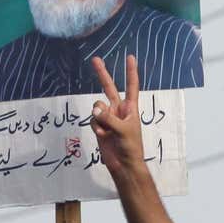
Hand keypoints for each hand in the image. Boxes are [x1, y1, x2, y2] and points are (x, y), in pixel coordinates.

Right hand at [89, 55, 143, 176]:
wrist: (123, 165)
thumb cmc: (130, 147)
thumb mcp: (124, 130)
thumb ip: (109, 118)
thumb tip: (95, 109)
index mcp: (130, 108)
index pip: (131, 86)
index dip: (131, 72)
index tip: (130, 57)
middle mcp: (118, 110)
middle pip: (109, 88)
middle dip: (102, 74)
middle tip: (95, 59)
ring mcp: (108, 118)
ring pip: (97, 107)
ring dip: (98, 117)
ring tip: (105, 130)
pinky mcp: (99, 127)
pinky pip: (92, 120)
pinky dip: (95, 127)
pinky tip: (102, 135)